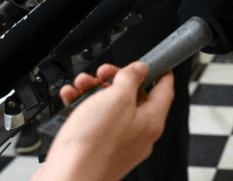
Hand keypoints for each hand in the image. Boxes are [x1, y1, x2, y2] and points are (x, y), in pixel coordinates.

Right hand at [34, 62, 173, 180]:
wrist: (68, 179)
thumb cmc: (93, 147)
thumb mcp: (116, 98)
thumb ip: (130, 79)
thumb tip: (139, 69)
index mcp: (151, 121)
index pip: (165, 90)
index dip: (159, 72)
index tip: (154, 63)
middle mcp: (139, 135)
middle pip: (134, 98)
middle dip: (116, 80)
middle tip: (103, 73)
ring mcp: (119, 145)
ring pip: (111, 109)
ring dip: (96, 92)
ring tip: (81, 85)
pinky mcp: (98, 151)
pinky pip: (96, 123)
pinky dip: (84, 108)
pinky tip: (71, 100)